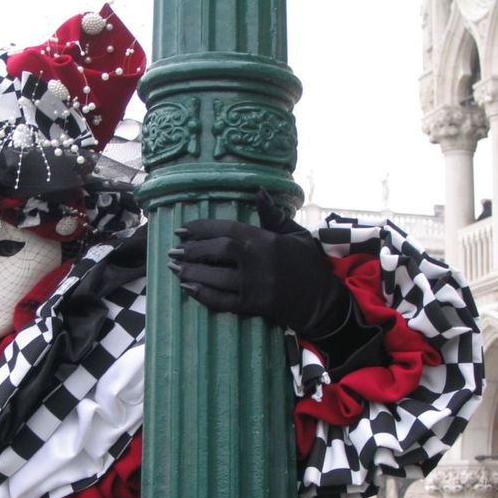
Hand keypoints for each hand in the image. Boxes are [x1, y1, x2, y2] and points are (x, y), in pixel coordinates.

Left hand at [168, 190, 349, 338]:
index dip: (201, 229)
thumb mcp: (296, 234)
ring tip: (174, 268)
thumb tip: (258, 191)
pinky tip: (188, 288)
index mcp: (265, 240)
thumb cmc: (308, 264)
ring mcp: (255, 285)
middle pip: (218, 251)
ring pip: (216, 277)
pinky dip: (203, 295)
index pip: (227, 230)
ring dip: (191, 272)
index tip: (181, 231)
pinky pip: (222, 301)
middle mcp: (258, 260)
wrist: (323, 301)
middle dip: (192, 250)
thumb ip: (273, 215)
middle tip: (173, 251)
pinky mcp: (253, 306)